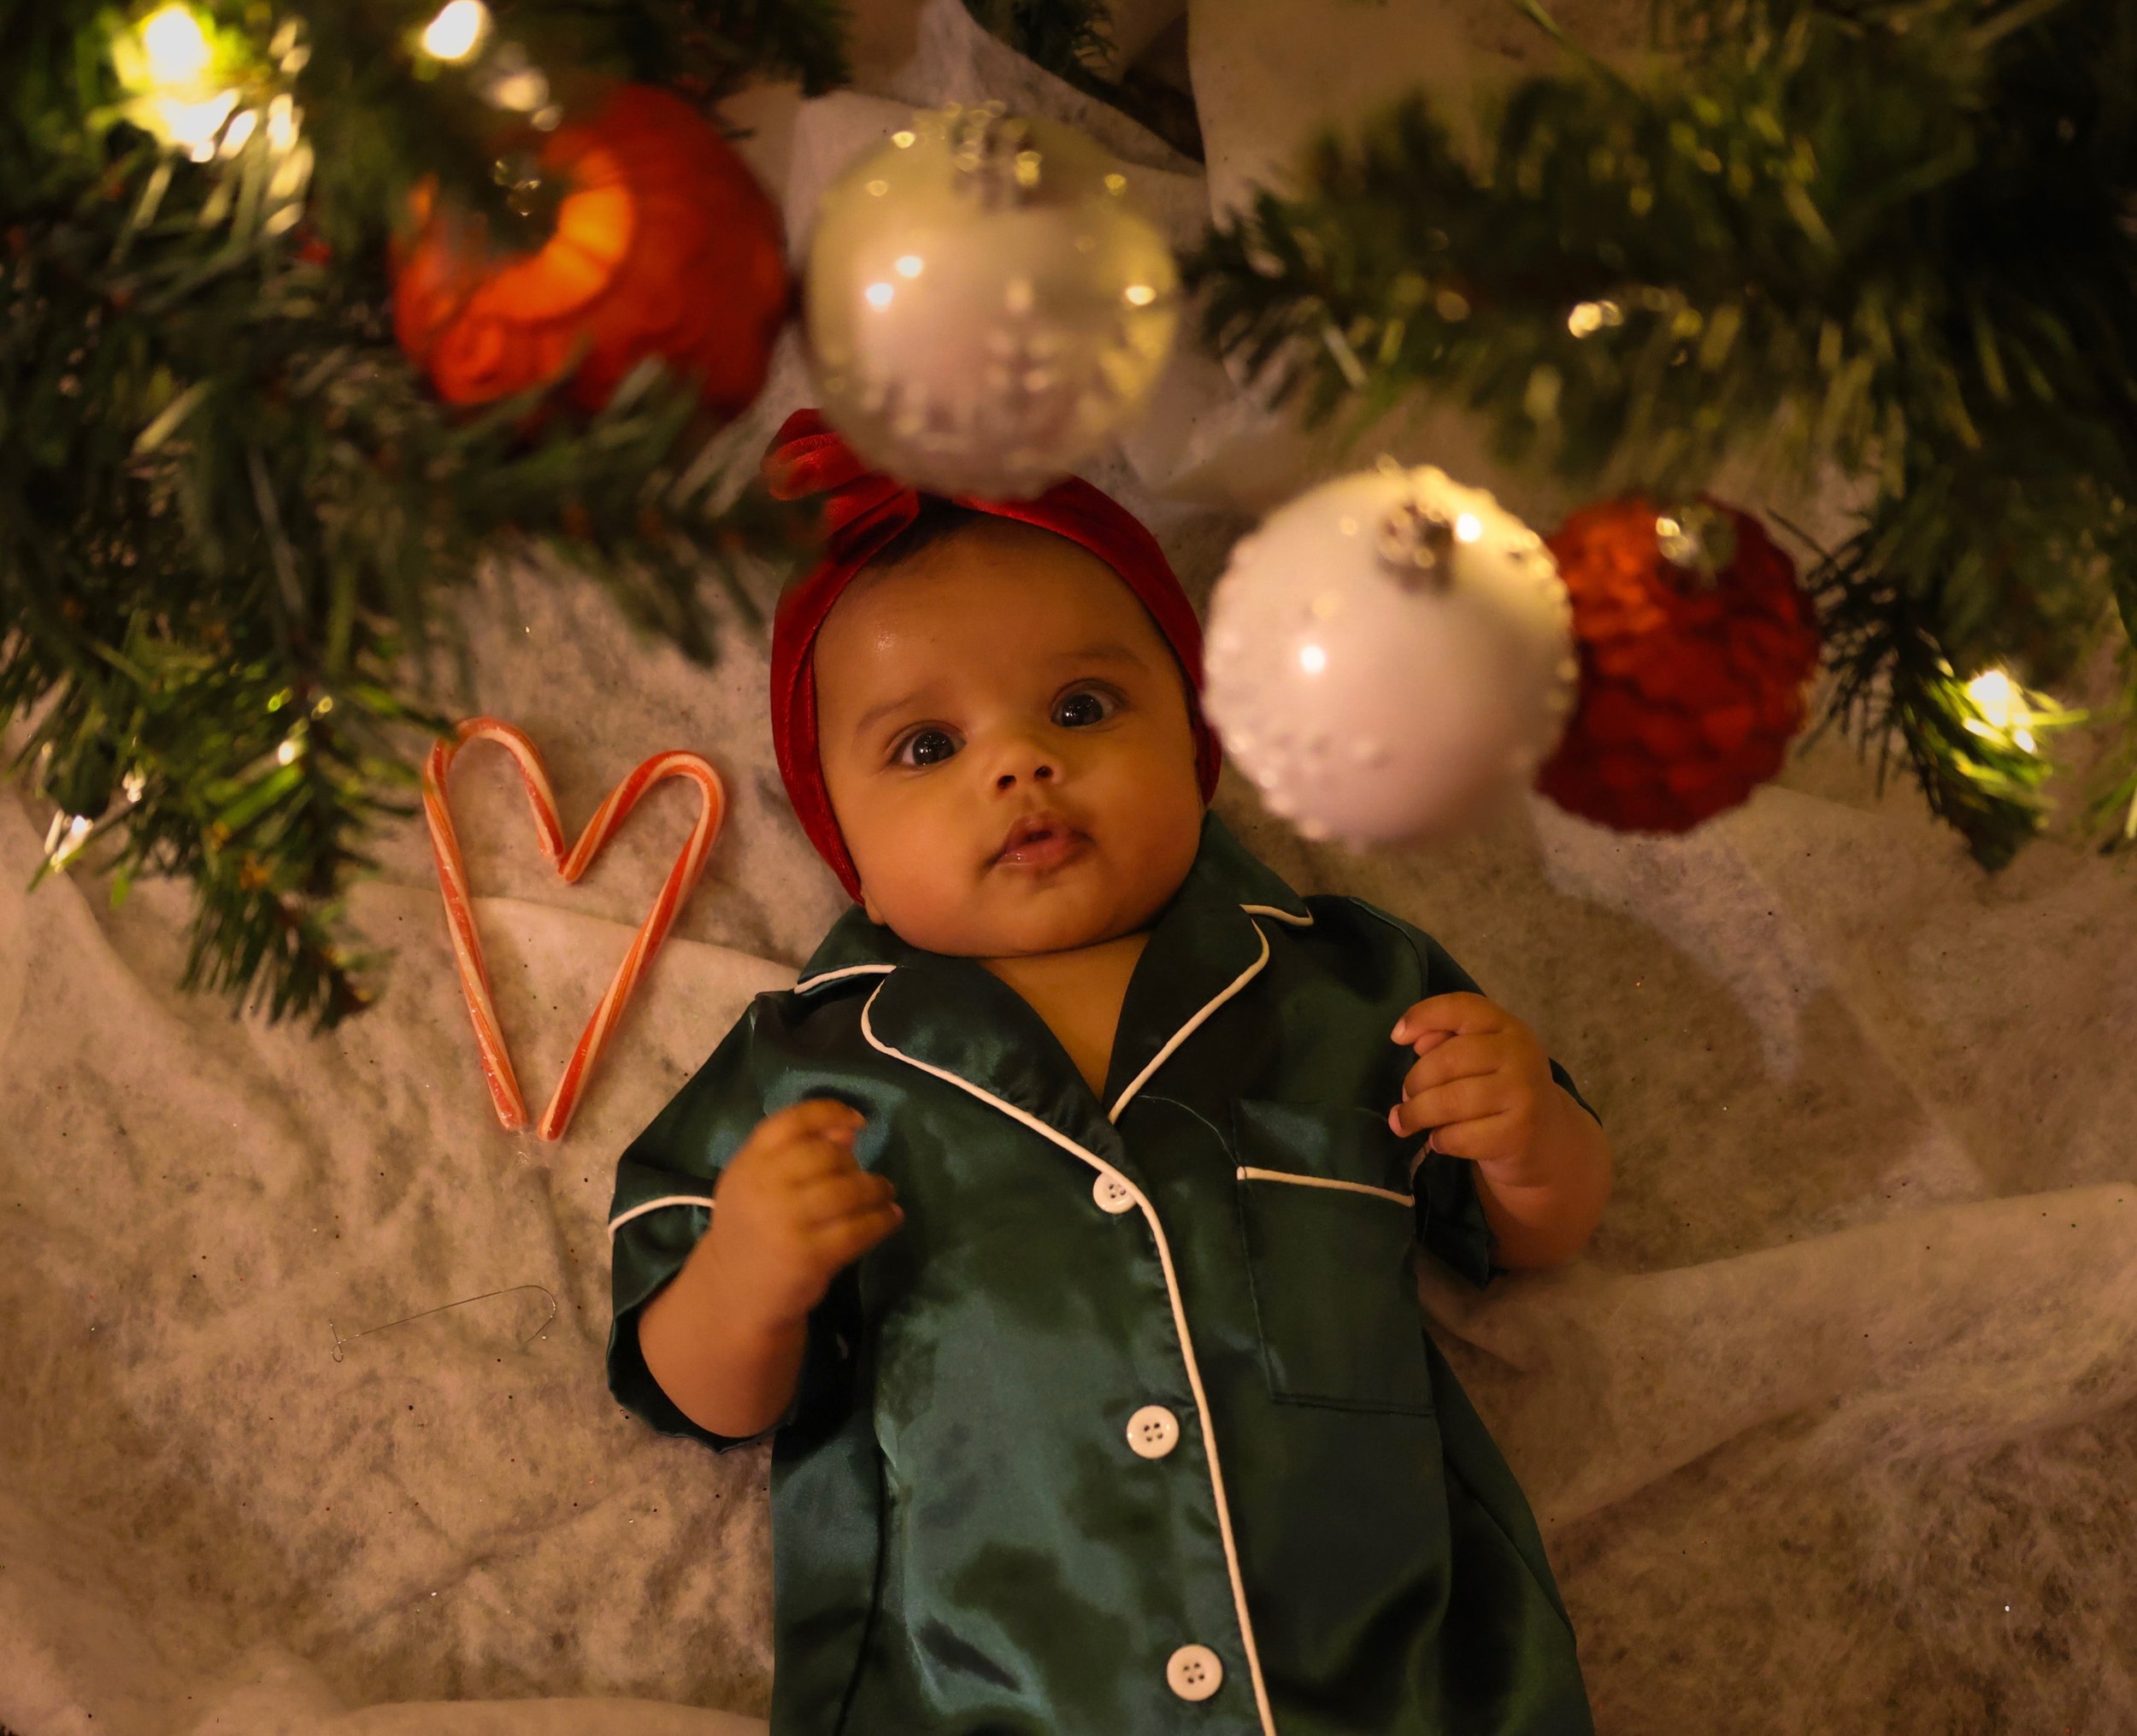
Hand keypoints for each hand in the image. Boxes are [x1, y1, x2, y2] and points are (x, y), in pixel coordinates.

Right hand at [703, 1099, 901, 1330]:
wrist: (732, 1292)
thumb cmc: (752, 1230)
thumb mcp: (758, 1185)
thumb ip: (795, 1154)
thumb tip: (848, 1130)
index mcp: (748, 1163)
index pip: (790, 1122)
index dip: (829, 1113)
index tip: (859, 1121)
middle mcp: (763, 1187)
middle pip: (826, 1155)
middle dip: (854, 1164)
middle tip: (868, 1177)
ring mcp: (786, 1222)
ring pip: (848, 1190)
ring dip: (876, 1189)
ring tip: (885, 1194)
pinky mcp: (809, 1256)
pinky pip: (859, 1229)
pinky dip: (882, 1220)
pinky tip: (891, 1218)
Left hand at [1388, 993, 1560, 1186]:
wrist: (1547, 1137)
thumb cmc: (1500, 1089)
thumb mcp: (1481, 1056)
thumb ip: (1447, 1041)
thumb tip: (1413, 1041)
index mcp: (1507, 1026)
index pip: (1462, 1007)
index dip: (1423, 1016)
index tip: (1396, 1037)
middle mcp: (1520, 1054)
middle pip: (1447, 1060)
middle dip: (1414, 1083)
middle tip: (1405, 1098)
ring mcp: (1523, 1093)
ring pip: (1449, 1101)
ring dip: (1416, 1114)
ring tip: (1405, 1121)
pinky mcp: (1519, 1133)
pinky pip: (1460, 1136)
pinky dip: (1440, 1140)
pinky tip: (1440, 1139)